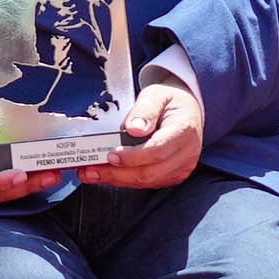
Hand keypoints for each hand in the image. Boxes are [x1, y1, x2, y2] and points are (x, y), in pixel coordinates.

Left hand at [82, 75, 205, 190]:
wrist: (187, 110)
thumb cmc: (171, 101)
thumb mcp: (156, 95)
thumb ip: (144, 110)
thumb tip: (132, 128)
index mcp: (184, 130)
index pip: (157, 150)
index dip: (133, 156)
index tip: (111, 154)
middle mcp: (186, 154)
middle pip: (150, 172)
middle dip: (117, 173)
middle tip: (91, 170)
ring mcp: (181, 168)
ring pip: (147, 181)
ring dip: (117, 179)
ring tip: (92, 173)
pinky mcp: (173, 176)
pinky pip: (148, 183)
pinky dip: (125, 180)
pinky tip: (108, 174)